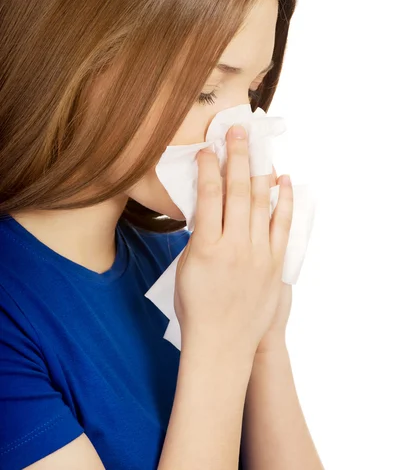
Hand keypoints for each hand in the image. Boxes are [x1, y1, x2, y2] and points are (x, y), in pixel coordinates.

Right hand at [174, 125, 293, 362]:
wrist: (222, 344)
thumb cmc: (196, 307)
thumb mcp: (186, 267)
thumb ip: (199, 235)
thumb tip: (208, 207)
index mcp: (206, 246)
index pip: (208, 194)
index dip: (208, 167)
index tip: (208, 149)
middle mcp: (234, 245)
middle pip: (236, 190)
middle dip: (237, 156)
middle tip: (237, 131)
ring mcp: (258, 254)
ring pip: (260, 202)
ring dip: (258, 170)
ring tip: (257, 146)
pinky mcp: (275, 263)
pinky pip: (282, 225)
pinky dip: (283, 200)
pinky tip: (282, 180)